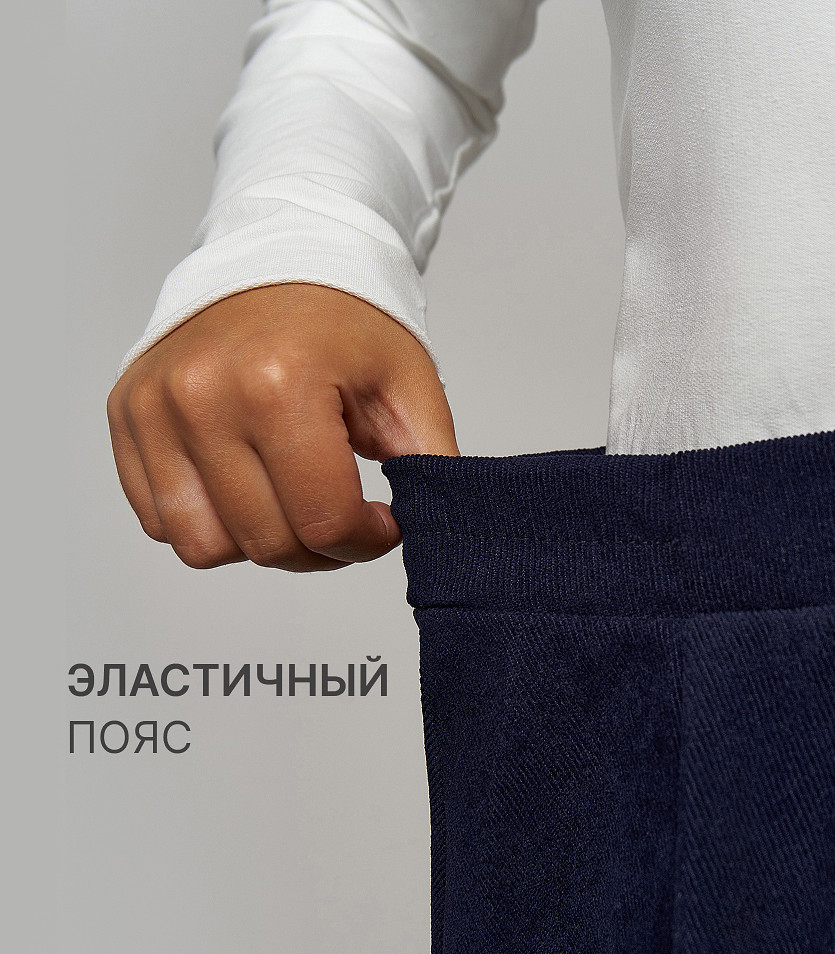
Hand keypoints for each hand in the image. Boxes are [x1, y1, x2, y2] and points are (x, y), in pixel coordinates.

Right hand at [106, 283, 458, 571]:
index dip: (366, 541)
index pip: (324, 522)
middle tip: (341, 513)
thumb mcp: (408, 387)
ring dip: (258, 541)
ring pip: (205, 547)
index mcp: (279, 384)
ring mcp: (154, 407)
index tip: (381, 522)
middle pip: (267, 543)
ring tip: (290, 500)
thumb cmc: (345, 320)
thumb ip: (429, 466)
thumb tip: (437, 534)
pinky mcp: (127, 416)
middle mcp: (204, 396)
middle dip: (319, 547)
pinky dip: (208, 520)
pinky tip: (246, 485)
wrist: (280, 257)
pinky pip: (161, 520)